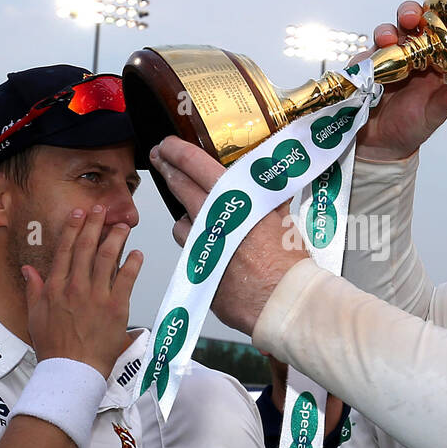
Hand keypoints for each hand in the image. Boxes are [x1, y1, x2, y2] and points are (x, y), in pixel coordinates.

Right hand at [22, 205, 142, 376]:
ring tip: (123, 225)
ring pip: (107, 258)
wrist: (71, 370)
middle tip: (102, 209)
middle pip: (86, 248)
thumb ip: (33, 290)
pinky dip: (133, 264)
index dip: (73, 229)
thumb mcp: (35, 316)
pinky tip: (138, 253)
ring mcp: (96, 296)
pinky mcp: (116, 308)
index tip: (79, 214)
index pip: (64, 251)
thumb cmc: (54, 348)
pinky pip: (126, 280)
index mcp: (55, 288)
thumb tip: (28, 269)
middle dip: (94, 225)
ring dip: (116, 238)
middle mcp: (75, 287)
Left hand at [150, 139, 306, 335]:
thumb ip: (268, 199)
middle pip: (179, 186)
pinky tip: (211, 252)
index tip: (167, 146)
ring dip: (187, 220)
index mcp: (234, 199)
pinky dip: (196, 248)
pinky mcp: (195, 267)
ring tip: (203, 223)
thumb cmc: (286, 264)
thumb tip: (268, 183)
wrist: (281, 302)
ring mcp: (200, 243)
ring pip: (181, 223)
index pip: (195, 165)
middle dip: (167, 170)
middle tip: (160, 160)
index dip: (177, 152)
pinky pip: (189, 251)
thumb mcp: (283, 220)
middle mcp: (211, 217)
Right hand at [355, 0, 446, 160]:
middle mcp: (417, 49)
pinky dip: (378, 41)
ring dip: (396, 25)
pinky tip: (382, 46)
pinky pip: (374, 44)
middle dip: (416, 8)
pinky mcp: (370, 61)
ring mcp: (393, 53)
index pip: (443, 20)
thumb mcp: (436, 113)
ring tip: (396, 34)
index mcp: (439, 56)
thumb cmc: (411, 127)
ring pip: (395, 27)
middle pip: (417, 16)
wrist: (378, 144)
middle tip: (416, 15)